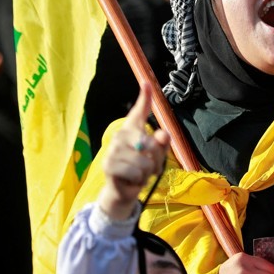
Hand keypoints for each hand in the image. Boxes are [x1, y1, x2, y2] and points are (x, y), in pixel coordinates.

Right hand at [97, 87, 170, 220]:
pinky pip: (136, 172)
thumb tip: (164, 135)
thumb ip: (161, 145)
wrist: (124, 191)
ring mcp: (113, 149)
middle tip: (148, 167)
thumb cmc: (141, 169)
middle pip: (151, 143)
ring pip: (145, 162)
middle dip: (156, 159)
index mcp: (132, 129)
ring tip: (138, 175)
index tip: (147, 83)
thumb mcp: (156, 157)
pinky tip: (131, 180)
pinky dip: (138, 181)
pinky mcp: (109, 165)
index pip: (139, 111)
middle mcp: (120, 135)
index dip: (145, 97)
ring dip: (146, 173)